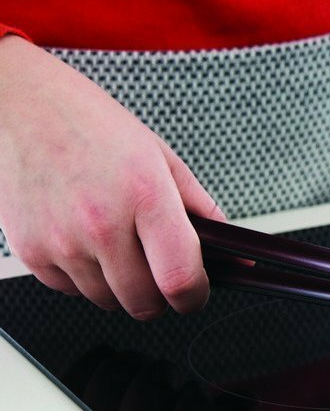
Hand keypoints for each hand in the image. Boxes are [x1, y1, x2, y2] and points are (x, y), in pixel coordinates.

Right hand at [0, 35, 222, 316]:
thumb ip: (197, 203)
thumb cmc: (89, 125)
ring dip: (122, 288)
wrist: (22, 108)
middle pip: (143, 301)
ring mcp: (61, 242)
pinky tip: (87, 243)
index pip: (179, 277)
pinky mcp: (31, 252)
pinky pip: (70, 290)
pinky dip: (85, 279)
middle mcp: (101, 224)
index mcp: (144, 195)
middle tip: (161, 275)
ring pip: (107, 300)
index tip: (196, 295)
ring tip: (120, 247)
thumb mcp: (159, 155)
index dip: (195, 297)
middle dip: (161, 298)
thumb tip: (226, 242)